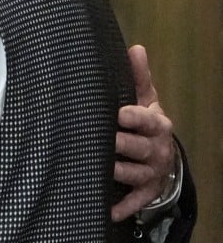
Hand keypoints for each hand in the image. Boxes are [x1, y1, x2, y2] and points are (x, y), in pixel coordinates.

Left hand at [112, 44, 176, 220]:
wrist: (159, 149)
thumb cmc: (143, 118)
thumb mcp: (143, 96)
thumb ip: (137, 75)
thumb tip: (135, 48)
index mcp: (156, 123)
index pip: (146, 119)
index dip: (132, 117)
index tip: (117, 113)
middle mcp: (157, 149)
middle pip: (139, 148)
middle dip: (121, 144)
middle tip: (103, 141)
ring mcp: (152, 172)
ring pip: (134, 173)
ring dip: (117, 172)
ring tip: (100, 168)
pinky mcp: (146, 190)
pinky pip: (136, 200)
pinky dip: (124, 206)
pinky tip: (109, 210)